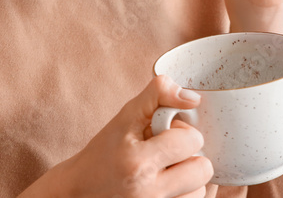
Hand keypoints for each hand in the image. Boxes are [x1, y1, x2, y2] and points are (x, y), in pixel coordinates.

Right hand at [23, 75, 212, 197]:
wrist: (80, 190)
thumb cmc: (104, 152)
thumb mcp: (125, 117)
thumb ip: (157, 95)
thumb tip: (193, 98)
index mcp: (139, 162)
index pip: (191, 140)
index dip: (183, 132)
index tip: (167, 134)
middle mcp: (149, 191)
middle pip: (203, 169)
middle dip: (191, 155)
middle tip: (170, 153)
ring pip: (200, 190)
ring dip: (189, 177)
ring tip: (166, 170)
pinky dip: (185, 193)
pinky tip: (168, 184)